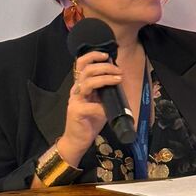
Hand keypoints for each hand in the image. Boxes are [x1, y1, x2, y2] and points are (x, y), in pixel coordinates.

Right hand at [57, 51, 118, 166]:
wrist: (78, 140)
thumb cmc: (90, 120)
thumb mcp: (101, 102)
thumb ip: (106, 91)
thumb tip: (120, 79)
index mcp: (81, 86)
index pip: (82, 65)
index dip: (92, 56)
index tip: (107, 56)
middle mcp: (77, 90)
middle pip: (86, 70)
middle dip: (105, 67)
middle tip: (118, 71)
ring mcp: (75, 101)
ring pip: (87, 83)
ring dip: (105, 79)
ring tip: (117, 79)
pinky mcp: (76, 112)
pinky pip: (91, 106)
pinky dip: (102, 107)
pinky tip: (107, 110)